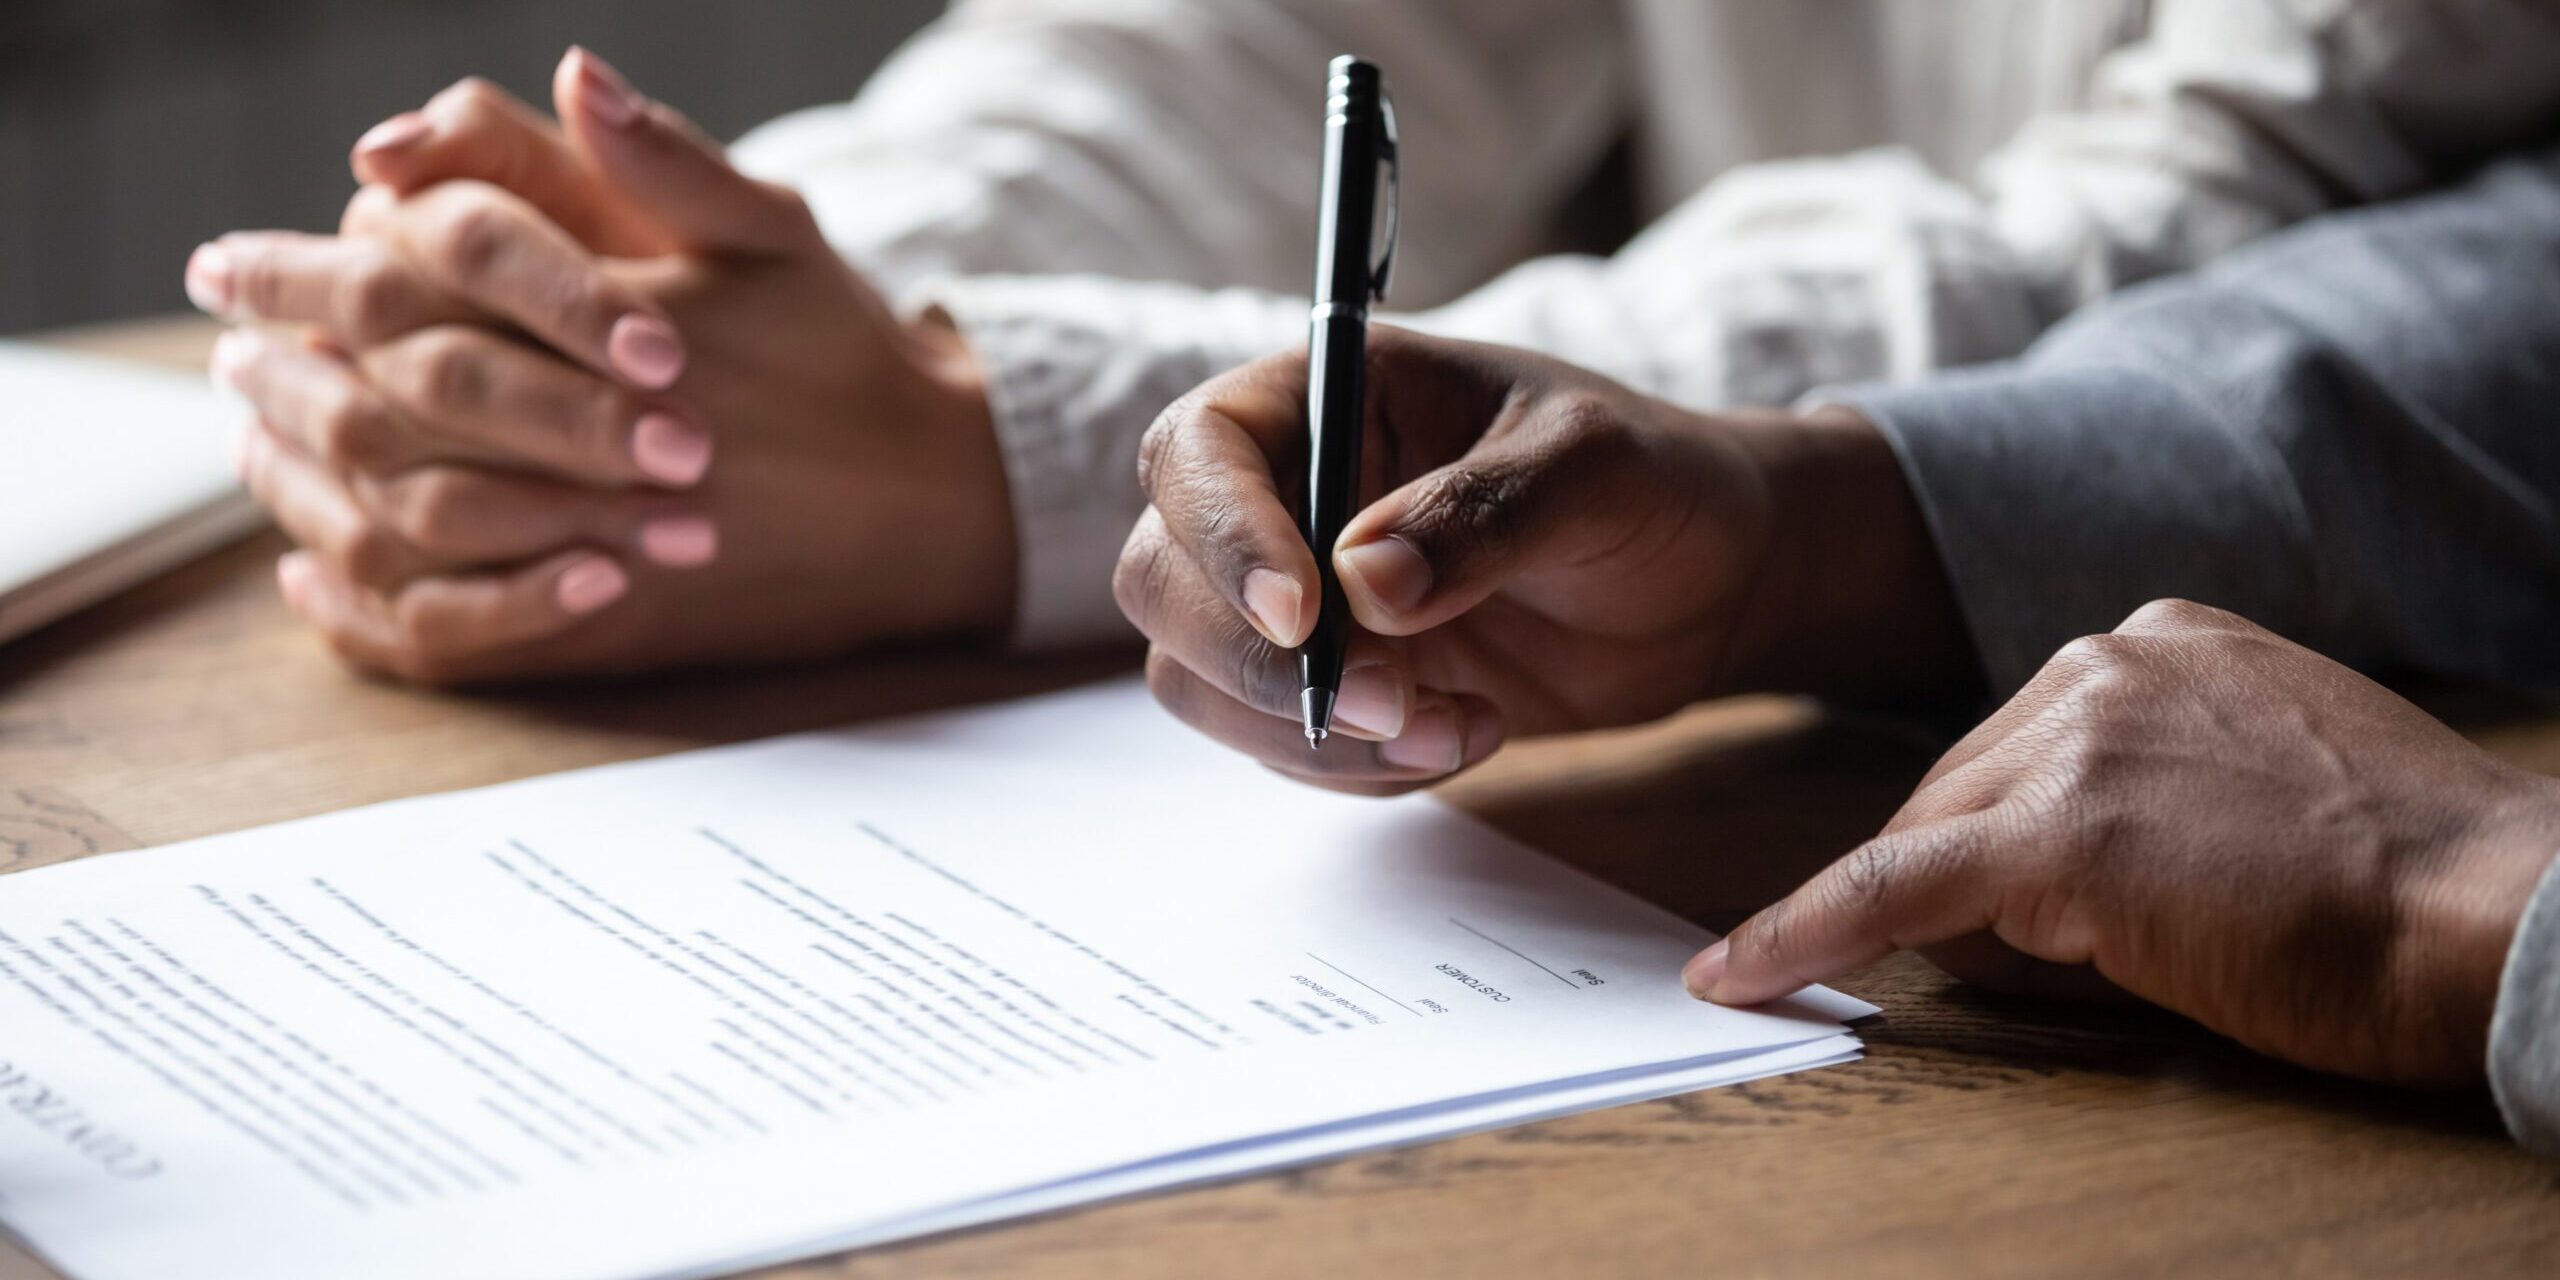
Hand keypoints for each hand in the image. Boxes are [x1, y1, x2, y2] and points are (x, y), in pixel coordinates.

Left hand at [184, 49, 1012, 682]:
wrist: (936, 505)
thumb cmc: (847, 359)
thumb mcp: (774, 231)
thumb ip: (663, 158)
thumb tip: (570, 71)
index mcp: (620, 325)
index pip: (415, 280)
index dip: (301, 269)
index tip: (228, 262)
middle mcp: (597, 438)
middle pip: (381, 401)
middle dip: (280, 367)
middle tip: (224, 342)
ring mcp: (599, 542)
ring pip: (399, 516)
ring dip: (303, 474)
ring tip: (253, 433)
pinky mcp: (610, 627)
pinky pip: (452, 633)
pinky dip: (364, 608)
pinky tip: (314, 576)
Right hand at [1114, 327, 1973, 792]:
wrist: (1710, 586)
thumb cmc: (1655, 485)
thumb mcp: (1595, 470)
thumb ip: (1483, 513)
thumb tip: (1365, 582)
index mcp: (1330, 394)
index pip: (1199, 452)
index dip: (1225, 535)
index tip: (1306, 615)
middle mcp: (1286, 494)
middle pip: (1163, 579)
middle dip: (1260, 662)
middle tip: (1388, 703)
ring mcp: (1297, 599)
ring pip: (1202, 678)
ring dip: (1313, 733)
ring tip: (1459, 727)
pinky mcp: (1327, 686)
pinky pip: (1276, 746)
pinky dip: (1357, 769)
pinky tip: (1469, 733)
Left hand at [1690, 599, 2559, 1084]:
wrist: (2497, 914)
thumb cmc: (2410, 884)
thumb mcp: (2264, 789)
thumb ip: (2144, 789)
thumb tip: (2028, 884)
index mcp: (2158, 638)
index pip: (2014, 745)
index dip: (2000, 839)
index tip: (1971, 883)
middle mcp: (2104, 659)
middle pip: (1954, 787)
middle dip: (1976, 884)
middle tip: (2093, 952)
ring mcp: (2075, 735)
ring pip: (1936, 845)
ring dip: (1977, 924)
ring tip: (2135, 958)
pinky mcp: (2054, 832)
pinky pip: (1888, 888)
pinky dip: (1806, 932)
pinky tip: (1740, 971)